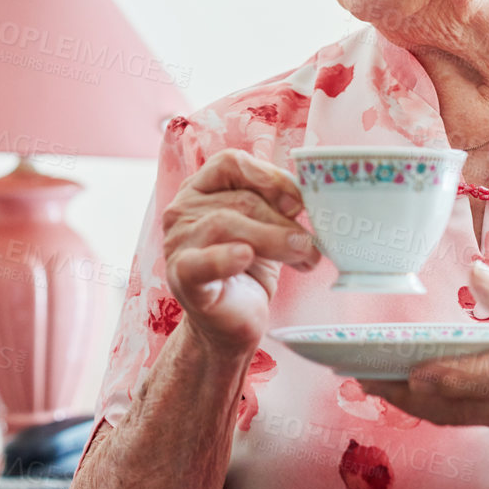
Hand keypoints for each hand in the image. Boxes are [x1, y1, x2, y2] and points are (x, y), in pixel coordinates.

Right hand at [161, 149, 320, 357]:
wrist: (231, 325)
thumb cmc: (247, 272)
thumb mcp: (265, 230)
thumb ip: (275, 208)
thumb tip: (301, 198)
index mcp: (200, 190)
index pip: (229, 163)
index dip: (268, 176)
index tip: (298, 202)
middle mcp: (182, 211)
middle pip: (238, 199)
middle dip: (282, 221)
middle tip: (310, 244)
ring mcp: (178, 243)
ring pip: (226, 224)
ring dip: (274, 239)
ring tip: (303, 257)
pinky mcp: (182, 277)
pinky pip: (201, 262)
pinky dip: (224, 257)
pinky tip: (244, 257)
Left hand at [359, 262, 488, 454]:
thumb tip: (476, 275)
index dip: (459, 377)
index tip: (418, 370)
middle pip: (466, 405)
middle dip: (411, 393)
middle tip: (362, 371)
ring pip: (457, 416)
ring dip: (410, 402)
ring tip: (363, 375)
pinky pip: (462, 416)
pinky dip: (426, 404)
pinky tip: (393, 384)